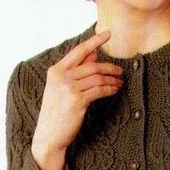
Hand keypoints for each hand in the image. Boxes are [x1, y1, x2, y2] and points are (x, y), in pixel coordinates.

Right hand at [31, 31, 122, 169]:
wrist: (49, 136)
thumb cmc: (57, 112)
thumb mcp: (61, 88)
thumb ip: (76, 70)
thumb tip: (93, 54)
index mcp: (56, 71)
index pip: (78, 51)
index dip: (94, 41)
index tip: (107, 33)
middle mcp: (61, 77)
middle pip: (92, 65)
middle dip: (109, 67)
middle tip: (120, 71)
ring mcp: (69, 88)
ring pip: (98, 77)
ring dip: (112, 80)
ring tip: (119, 83)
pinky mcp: (77, 100)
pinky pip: (100, 90)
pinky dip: (110, 89)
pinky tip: (115, 90)